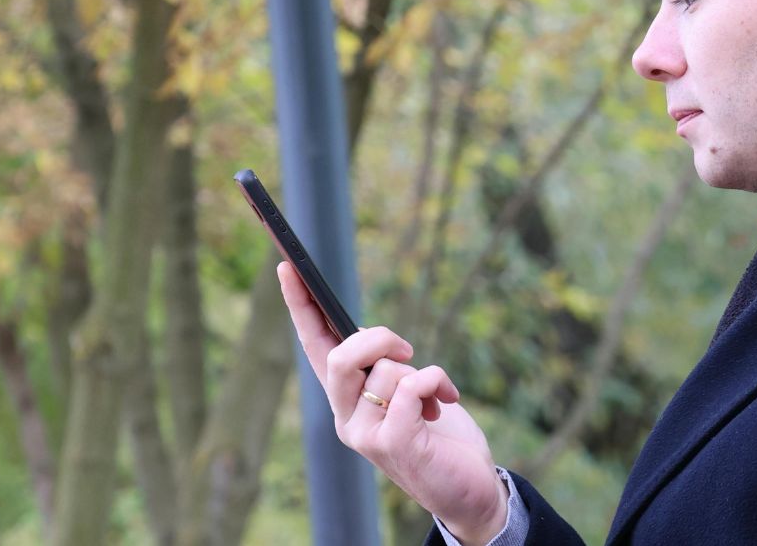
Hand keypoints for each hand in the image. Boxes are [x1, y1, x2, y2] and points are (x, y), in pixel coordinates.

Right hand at [277, 262, 508, 544]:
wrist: (469, 490)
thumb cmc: (440, 438)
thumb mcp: (408, 393)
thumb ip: (384, 368)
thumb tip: (367, 335)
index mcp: (347, 400)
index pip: (313, 346)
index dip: (300, 306)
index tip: (287, 265)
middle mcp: (346, 419)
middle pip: (339, 356)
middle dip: (379, 339)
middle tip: (409, 349)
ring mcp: (365, 435)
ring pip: (382, 371)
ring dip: (419, 371)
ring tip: (435, 395)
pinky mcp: (393, 445)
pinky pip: (408, 389)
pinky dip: (434, 382)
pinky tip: (445, 402)